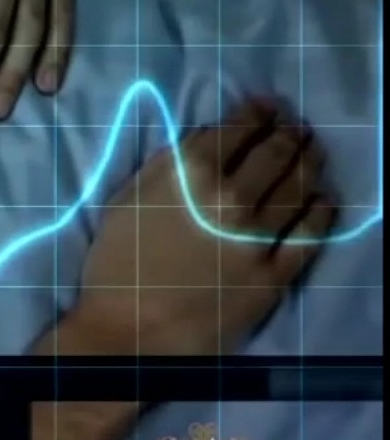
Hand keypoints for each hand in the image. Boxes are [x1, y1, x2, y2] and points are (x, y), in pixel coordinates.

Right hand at [72, 99, 337, 354]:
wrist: (128, 332)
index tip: (268, 107)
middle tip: (296, 127)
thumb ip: (166, 166)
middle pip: (275, 154)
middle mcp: (231, 198)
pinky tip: (323, 201)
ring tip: (312, 153)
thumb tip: (203, 141)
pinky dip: (321, 212)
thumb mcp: (126, 200)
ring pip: (298, 188)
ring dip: (309, 163)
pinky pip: (309, 236)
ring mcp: (258, 239)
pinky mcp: (274, 275)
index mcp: (189, 175)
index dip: (258, 112)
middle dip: (289, 133)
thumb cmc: (116, 265)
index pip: (238, 129)